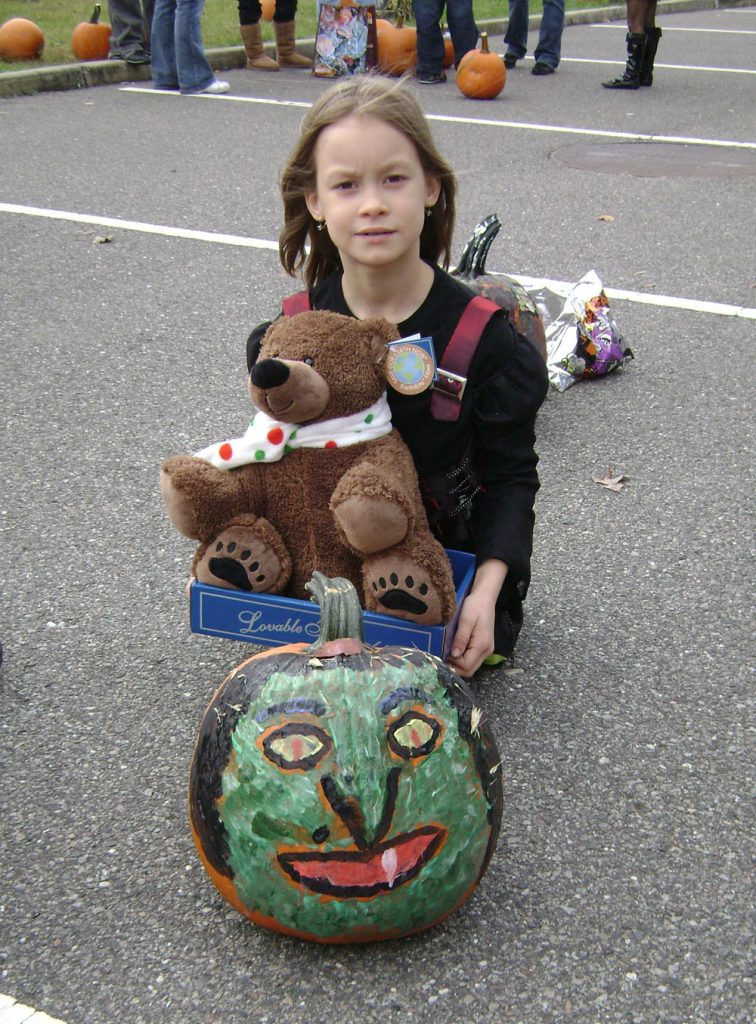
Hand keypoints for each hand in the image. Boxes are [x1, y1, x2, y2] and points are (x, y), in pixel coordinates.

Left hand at [448, 558, 508, 678]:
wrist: (485, 597)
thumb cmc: (475, 606)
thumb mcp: (466, 620)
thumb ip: (461, 638)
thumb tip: (454, 655)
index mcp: (482, 646)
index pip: (466, 666)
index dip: (453, 664)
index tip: (442, 654)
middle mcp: (486, 651)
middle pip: (469, 670)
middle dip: (455, 667)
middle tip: (442, 656)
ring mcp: (485, 650)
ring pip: (470, 666)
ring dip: (457, 664)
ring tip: (445, 653)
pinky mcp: (482, 647)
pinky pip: (471, 659)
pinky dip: (461, 659)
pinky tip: (453, 650)